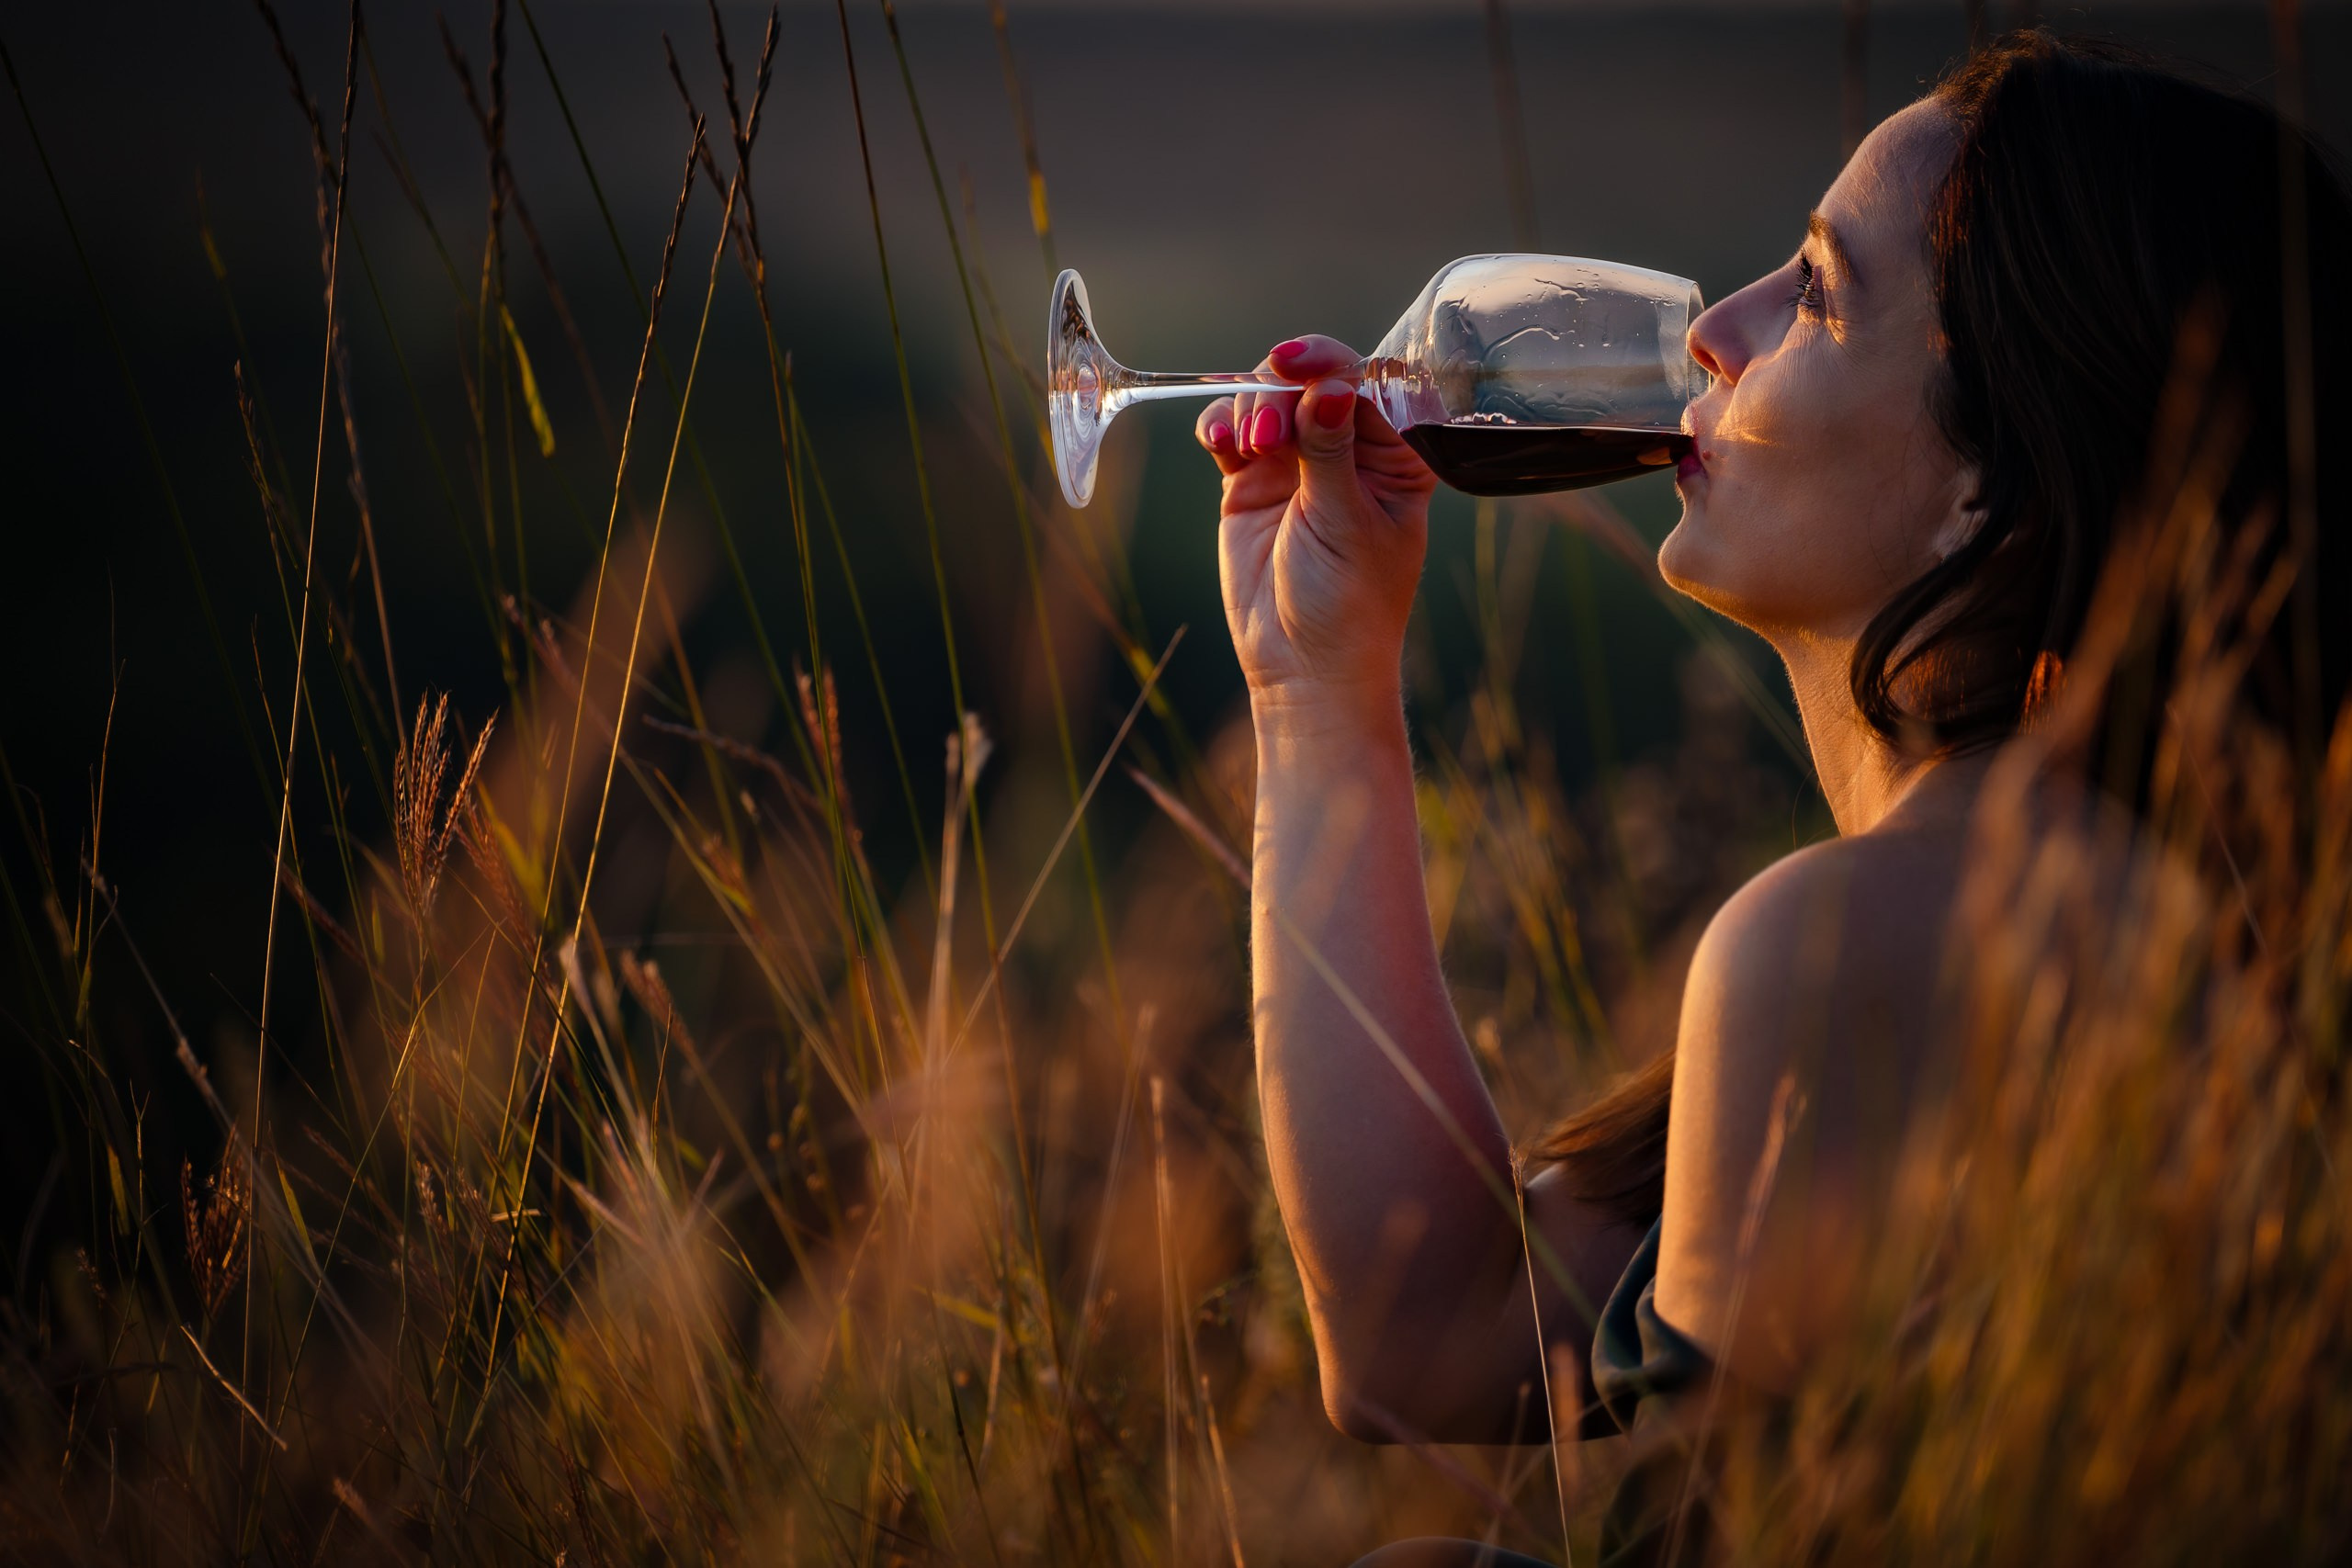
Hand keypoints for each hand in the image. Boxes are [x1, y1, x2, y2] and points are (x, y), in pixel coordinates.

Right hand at [1197, 336, 1436, 711]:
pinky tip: (1220, 445)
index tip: (1295, 363)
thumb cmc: (1348, 604)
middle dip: (1282, 389)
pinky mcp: (1251, 481)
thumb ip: (1331, 454)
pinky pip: (1230, 433)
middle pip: (1309, 382)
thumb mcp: (1346, 525)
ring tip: (1250, 448)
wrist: (1303, 665)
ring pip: (1266, 400)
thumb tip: (1329, 388)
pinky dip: (1220, 428)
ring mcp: (1296, 463)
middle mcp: (1347, 450)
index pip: (1364, 388)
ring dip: (1250, 409)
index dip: (1328, 366)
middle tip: (1268, 429)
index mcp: (1394, 456)